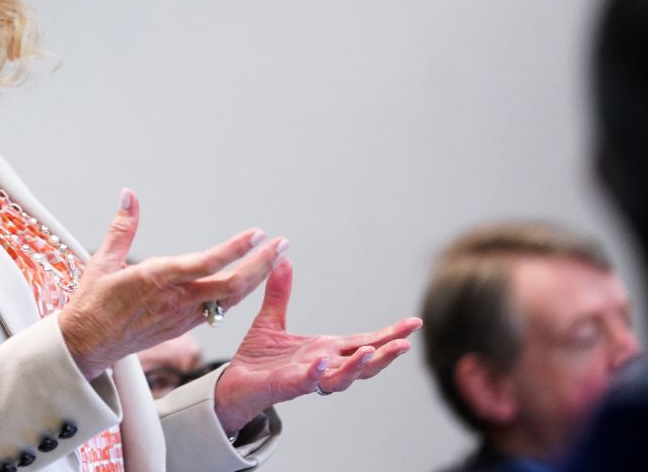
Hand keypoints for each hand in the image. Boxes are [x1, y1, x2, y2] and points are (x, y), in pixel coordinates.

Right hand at [59, 189, 288, 379]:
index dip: (234, 249)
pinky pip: (218, 309)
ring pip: (230, 300)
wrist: (87, 345)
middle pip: (231, 286)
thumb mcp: (102, 260)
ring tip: (274, 258)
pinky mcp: (182, 326)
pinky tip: (248, 280)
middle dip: (261, 264)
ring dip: (255, 279)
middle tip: (282, 244)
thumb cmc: (92, 302)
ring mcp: (182, 316)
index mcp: (156, 280)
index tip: (257, 234)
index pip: (205, 263)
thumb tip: (129, 194)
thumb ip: (122, 227)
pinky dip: (238, 293)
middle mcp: (176, 300)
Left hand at [213, 259, 422, 431]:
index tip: (414, 323)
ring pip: (342, 378)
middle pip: (363, 363)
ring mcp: (308, 378)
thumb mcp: (271, 320)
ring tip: (370, 352)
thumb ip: (280, 294)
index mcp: (325, 349)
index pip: (364, 341)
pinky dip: (316, 374)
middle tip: (406, 344)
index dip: (389, 334)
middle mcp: (323, 365)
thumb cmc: (258, 358)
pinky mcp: (287, 386)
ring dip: (357, 367)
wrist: (233, 383)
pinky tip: (322, 363)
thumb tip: (283, 260)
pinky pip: (306, 382)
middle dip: (385, 354)